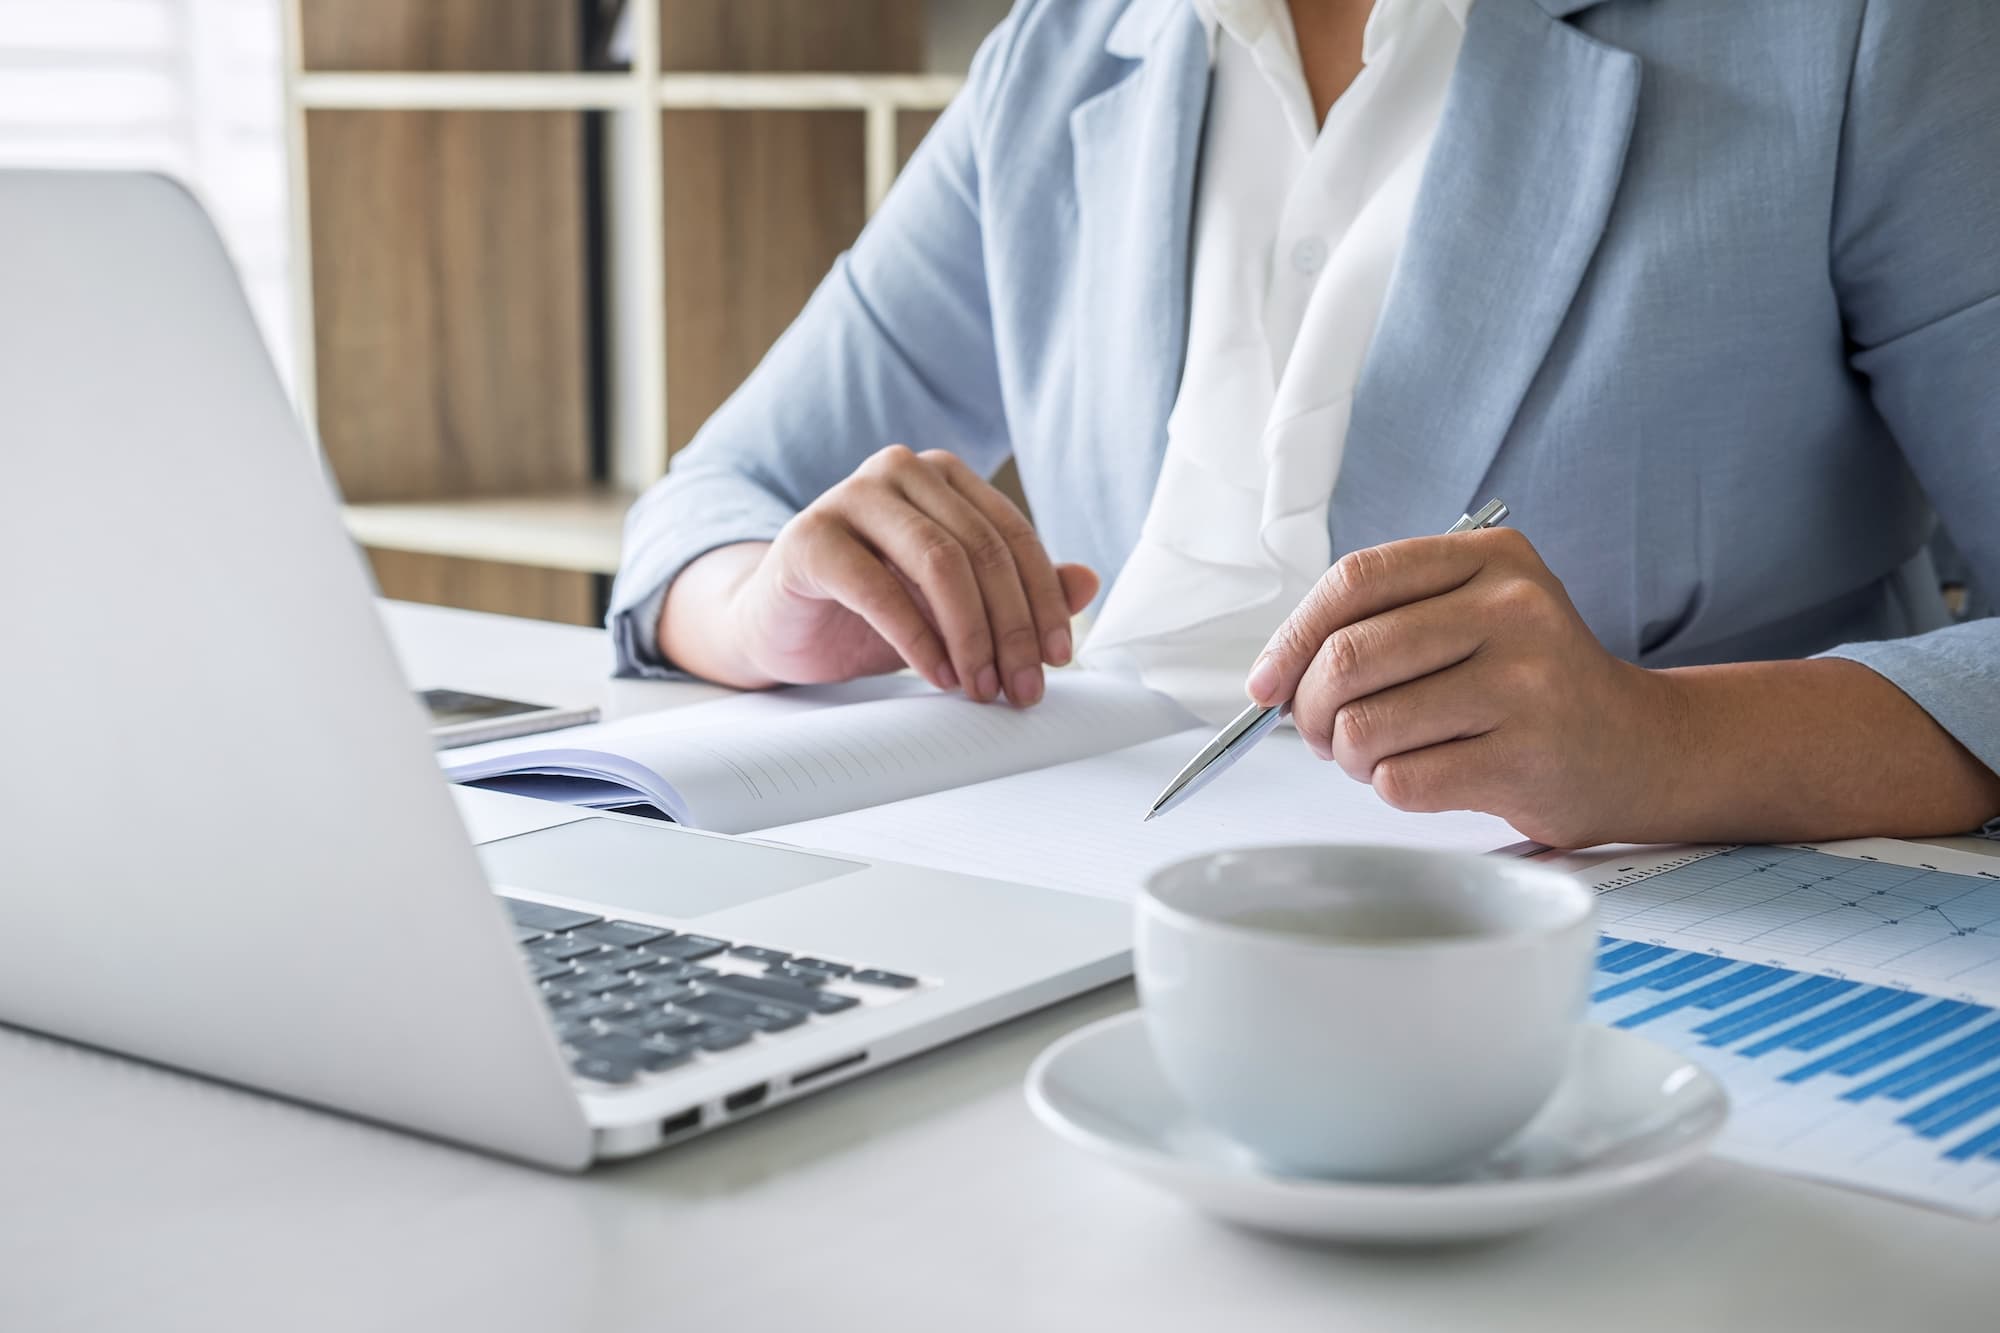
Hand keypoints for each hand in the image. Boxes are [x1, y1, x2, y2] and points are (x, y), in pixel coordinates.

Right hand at [666, 446, 1097, 705]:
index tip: (1059, 658)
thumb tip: (1088, 582)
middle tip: (1023, 687)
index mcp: (941, 476)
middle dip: (1012, 627)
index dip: (1043, 600)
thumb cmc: (868, 612)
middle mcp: (898, 470)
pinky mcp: (809, 539)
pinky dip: (919, 640)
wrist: (779, 626)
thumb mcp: (952, 607)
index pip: (1012, 535)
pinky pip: (880, 590)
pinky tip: (938, 676)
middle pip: (981, 550)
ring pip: (940, 562)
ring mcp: (849, 497)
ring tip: (981, 687)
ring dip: (972, 635)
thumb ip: (1015, 591)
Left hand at [1245, 528, 1683, 847]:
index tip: (1265, 683)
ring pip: (1366, 725)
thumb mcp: (1477, 614)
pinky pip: (1402, 781)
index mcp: (1492, 558)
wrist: (1637, 747)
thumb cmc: (1530, 684)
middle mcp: (1514, 610)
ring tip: (1377, 756)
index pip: (1356, 580)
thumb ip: (1386, 621)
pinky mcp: (1526, 758)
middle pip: (1349, 657)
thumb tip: (1276, 677)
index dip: (1292, 636)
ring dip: (1349, 755)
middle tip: (1321, 733)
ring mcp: (1525, 685)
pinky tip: (1425, 776)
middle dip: (1311, 708)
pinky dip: (1390, 787)